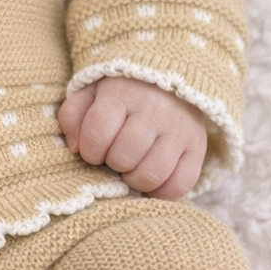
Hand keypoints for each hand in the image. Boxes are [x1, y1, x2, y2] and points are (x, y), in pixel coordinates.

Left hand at [56, 76, 207, 199]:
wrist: (170, 78)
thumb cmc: (121, 93)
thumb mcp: (90, 93)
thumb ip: (73, 116)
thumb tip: (75, 148)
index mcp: (121, 94)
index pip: (98, 131)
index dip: (90, 150)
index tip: (94, 150)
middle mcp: (154, 111)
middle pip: (125, 155)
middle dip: (113, 163)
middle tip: (115, 157)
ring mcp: (179, 130)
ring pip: (152, 173)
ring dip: (135, 179)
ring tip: (132, 169)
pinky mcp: (197, 148)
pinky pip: (180, 184)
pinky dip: (162, 191)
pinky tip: (152, 181)